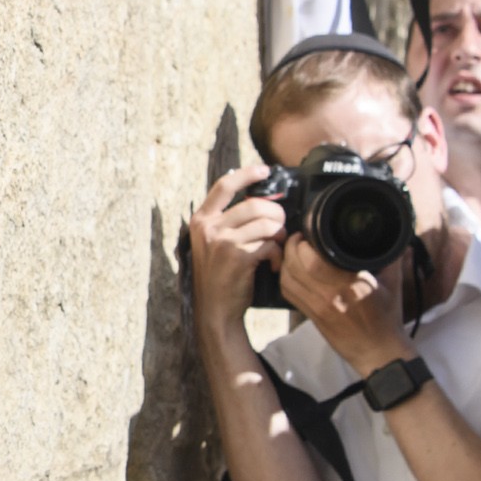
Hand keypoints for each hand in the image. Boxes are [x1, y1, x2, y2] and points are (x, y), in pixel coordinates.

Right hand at [188, 162, 286, 327]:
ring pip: (265, 222)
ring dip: (278, 234)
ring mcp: (222, 242)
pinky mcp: (237, 256)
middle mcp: (209, 227)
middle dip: (275, 214)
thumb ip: (228, 221)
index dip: (246, 174)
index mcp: (201, 220)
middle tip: (279, 227)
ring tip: (276, 246)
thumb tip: (259, 202)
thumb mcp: (212, 243)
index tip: (264, 170)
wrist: (215, 310)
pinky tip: (272, 264)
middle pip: (254, 204)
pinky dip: (276, 253)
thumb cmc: (219, 276)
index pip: (224, 185)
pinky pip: (268, 243)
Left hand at [279, 233, 410, 374]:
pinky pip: (288, 294)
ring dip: (286, 261)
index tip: (310, 232)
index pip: (314, 260)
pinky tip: (291, 270)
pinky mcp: (311, 316)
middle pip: (295, 266)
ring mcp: (317, 308)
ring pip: (287, 279)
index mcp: (350, 285)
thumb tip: (397, 236)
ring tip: (294, 250)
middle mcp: (329, 296)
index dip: (305, 242)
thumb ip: (392, 257)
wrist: (379, 352)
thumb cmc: (387, 319)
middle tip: (300, 238)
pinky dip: (285, 278)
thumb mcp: (394, 284)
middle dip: (293, 246)